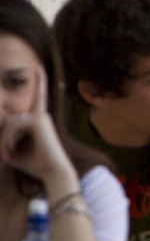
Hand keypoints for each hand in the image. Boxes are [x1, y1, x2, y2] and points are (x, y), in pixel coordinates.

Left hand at [0, 66, 76, 186]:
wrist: (53, 172)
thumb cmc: (36, 164)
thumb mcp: (14, 150)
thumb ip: (4, 138)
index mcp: (39, 120)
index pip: (38, 98)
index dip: (40, 82)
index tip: (39, 68)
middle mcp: (41, 115)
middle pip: (9, 118)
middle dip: (3, 137)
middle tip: (5, 154)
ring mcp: (40, 116)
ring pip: (9, 122)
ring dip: (3, 139)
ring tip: (7, 154)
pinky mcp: (38, 120)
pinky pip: (12, 125)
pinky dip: (6, 139)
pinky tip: (10, 151)